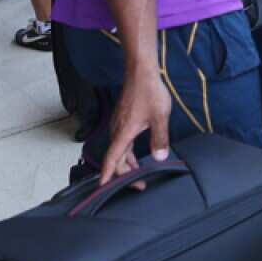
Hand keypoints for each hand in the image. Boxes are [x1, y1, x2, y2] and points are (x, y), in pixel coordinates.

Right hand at [100, 70, 170, 185]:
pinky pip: (121, 140)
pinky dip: (127, 151)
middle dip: (124, 174)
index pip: (112, 158)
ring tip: (138, 173)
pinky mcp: (122, 118)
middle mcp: (117, 129)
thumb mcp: (159, 117)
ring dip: (126, 163)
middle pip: (115, 157)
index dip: (107, 174)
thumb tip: (160, 157)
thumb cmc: (149, 91)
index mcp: (124, 132)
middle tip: (137, 185)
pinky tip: (136, 154)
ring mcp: (119, 123)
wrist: (141, 72)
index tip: (102, 188)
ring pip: (119, 149)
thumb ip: (160, 138)